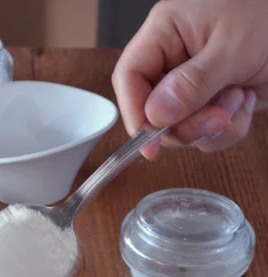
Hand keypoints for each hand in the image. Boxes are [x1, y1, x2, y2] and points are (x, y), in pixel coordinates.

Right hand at [112, 0, 267, 157]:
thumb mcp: (232, 47)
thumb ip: (192, 83)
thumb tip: (155, 115)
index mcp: (166, 31)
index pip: (130, 76)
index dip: (134, 113)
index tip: (150, 145)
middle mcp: (173, 61)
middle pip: (153, 113)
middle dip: (186, 125)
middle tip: (218, 118)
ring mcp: (192, 86)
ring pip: (181, 130)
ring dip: (213, 126)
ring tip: (240, 96)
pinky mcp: (212, 103)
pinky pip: (206, 134)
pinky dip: (230, 128)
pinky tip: (247, 100)